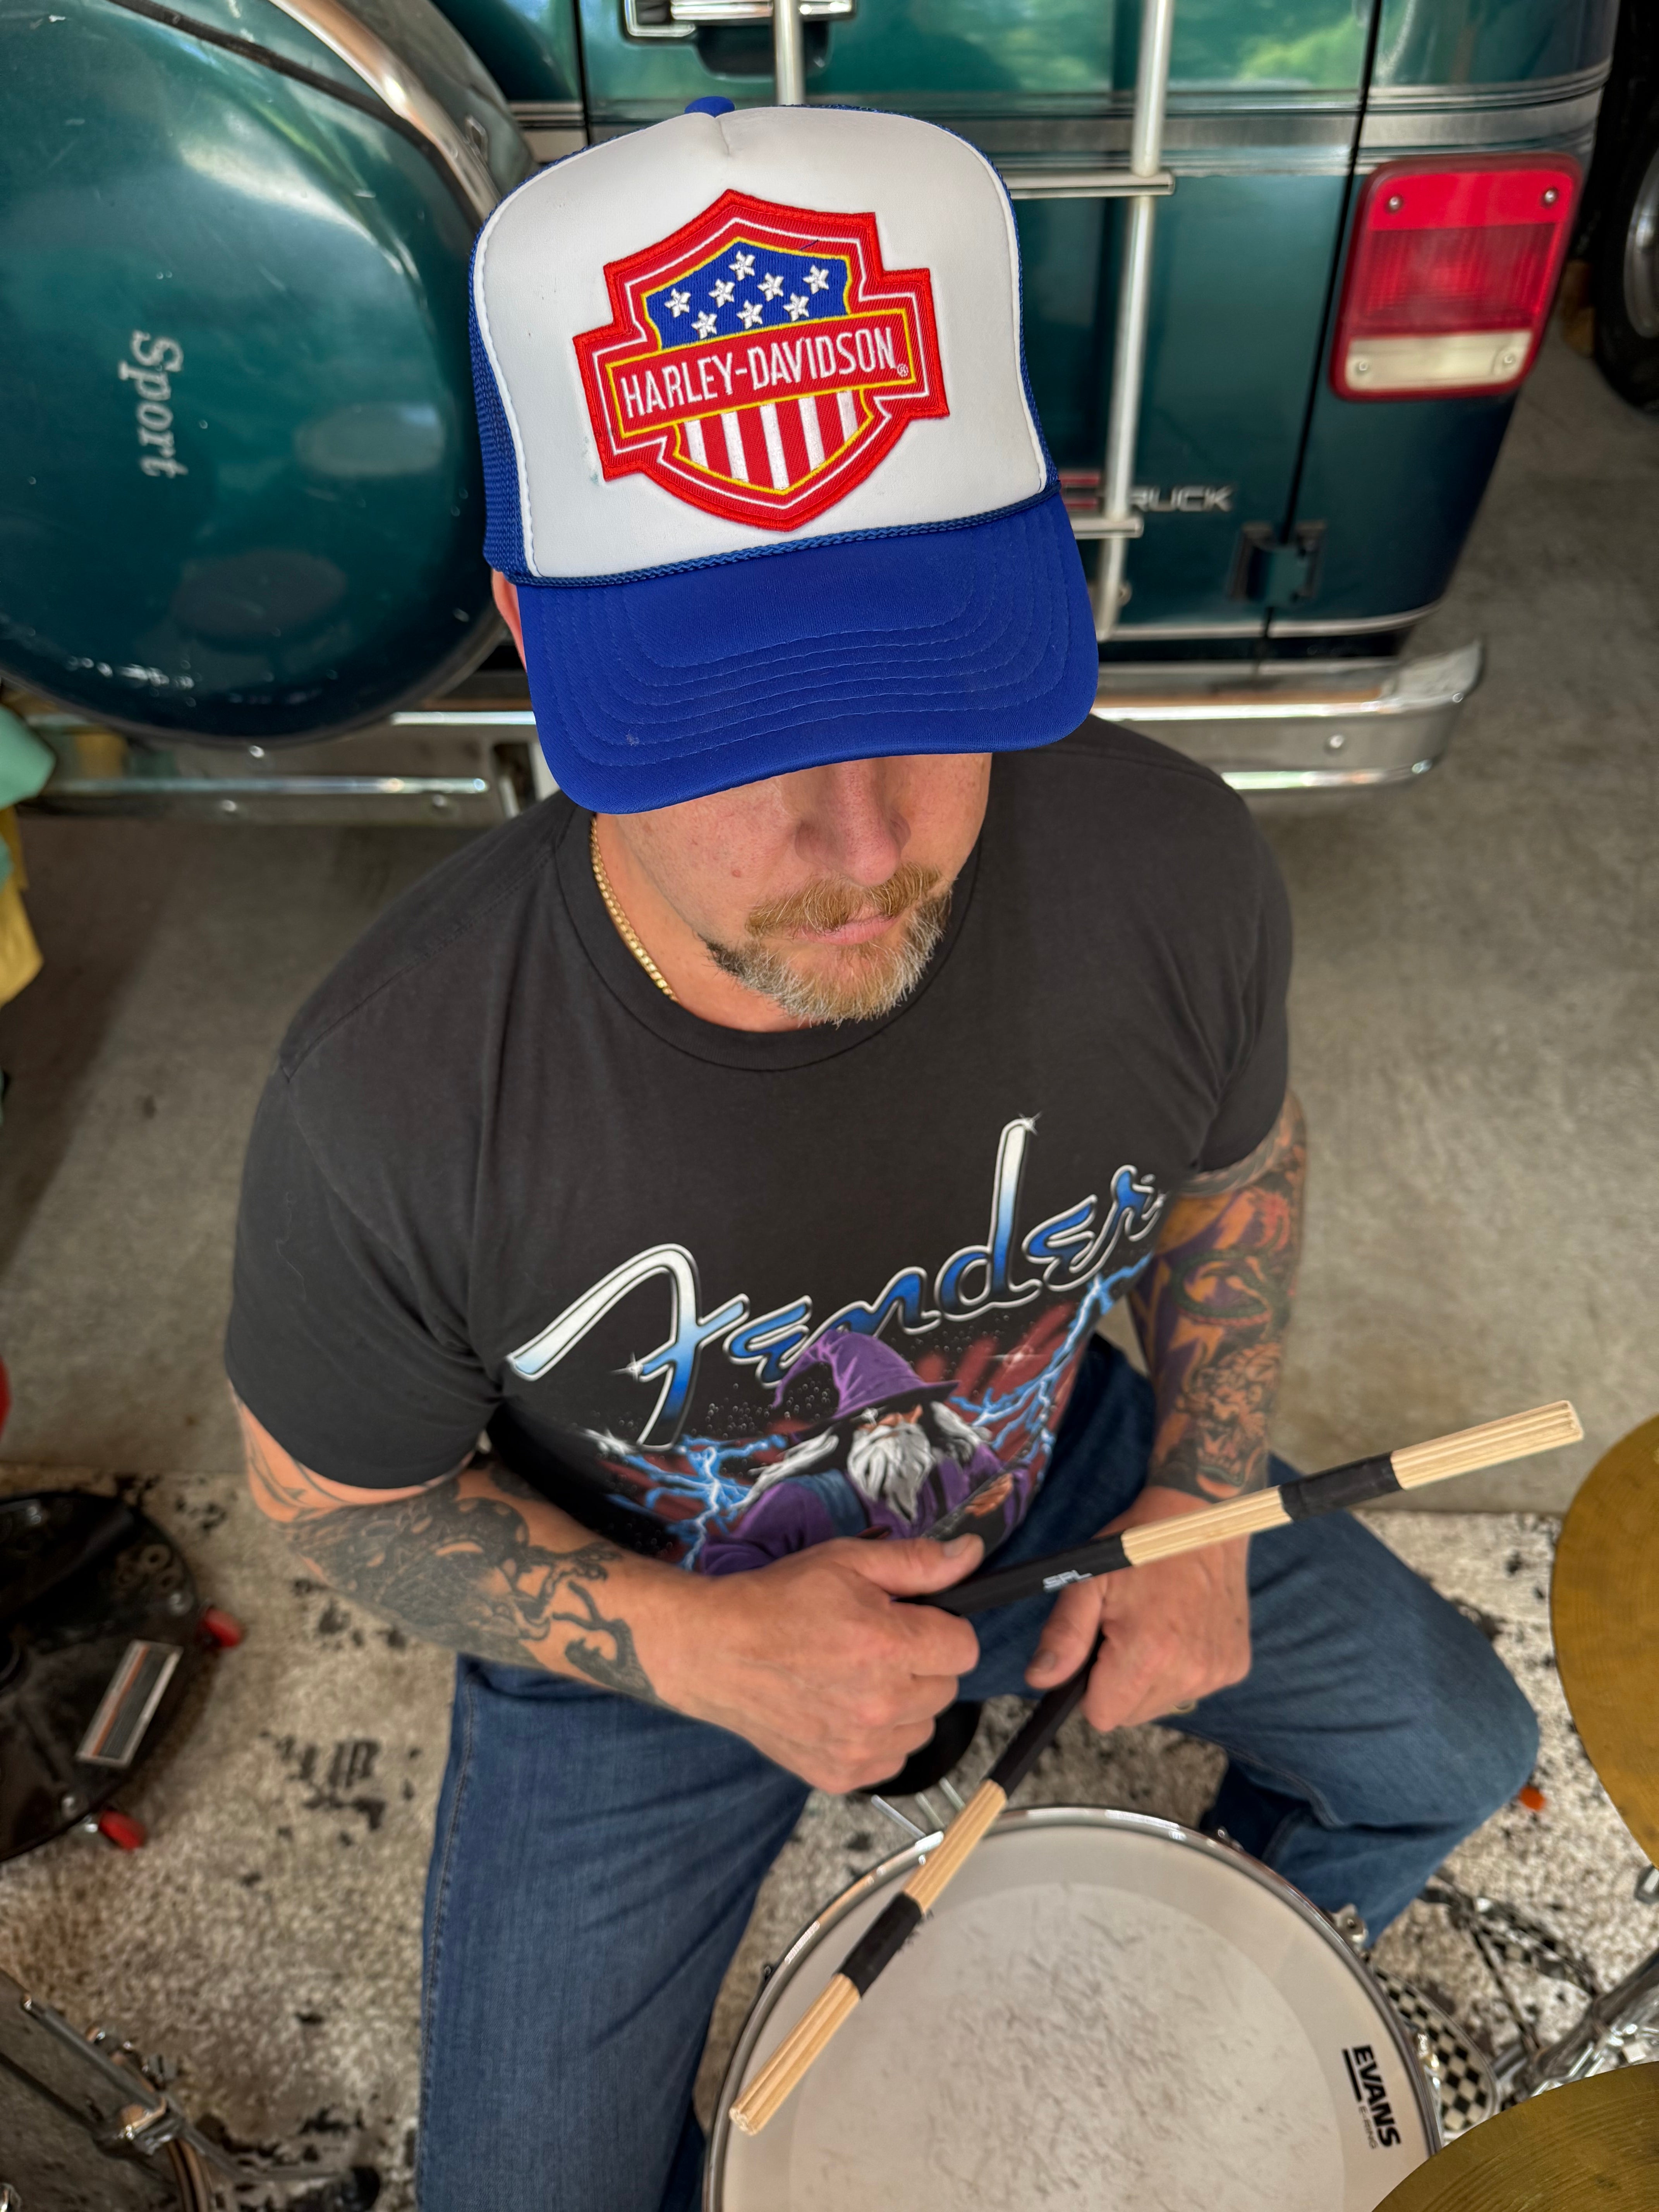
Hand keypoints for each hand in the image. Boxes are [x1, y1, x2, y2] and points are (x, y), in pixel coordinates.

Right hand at [666, 1535, 981, 1793]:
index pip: (964, 1648)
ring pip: (920, 1728)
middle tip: (875, 1646)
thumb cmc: (779, 1600)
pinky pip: (888, 1761)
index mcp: (888, 1647)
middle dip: (921, 1664)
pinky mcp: (839, 1775)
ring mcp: (859, 1747)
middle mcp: (880, 1705)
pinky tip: (841, 1710)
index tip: (911, 1621)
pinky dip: (875, 1739)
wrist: (716, 1651)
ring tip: (856, 1678)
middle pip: (945, 1689)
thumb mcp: (847, 1561)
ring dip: (902, 1705)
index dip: (941, 1629)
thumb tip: (973, 1554)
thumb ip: (918, 1562)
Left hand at [1024, 1488, 1249, 1729]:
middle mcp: (1189, 1673)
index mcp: (1148, 1655)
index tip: (1096, 1650)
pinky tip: (1181, 1629)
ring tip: (1153, 1627)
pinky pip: (1192, 1688)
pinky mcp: (1235, 1666)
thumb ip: (1063, 1635)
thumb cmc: (1138, 1546)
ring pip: (1162, 1704)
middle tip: (1124, 1631)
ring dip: (1150, 1679)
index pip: (1103, 1715)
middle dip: (1118, 1684)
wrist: (1201, 1518)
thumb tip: (1038, 1680)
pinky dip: (1180, 1669)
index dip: (1089, 1688)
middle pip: (1131, 1714)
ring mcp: (1217, 1672)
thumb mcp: (1087, 1581)